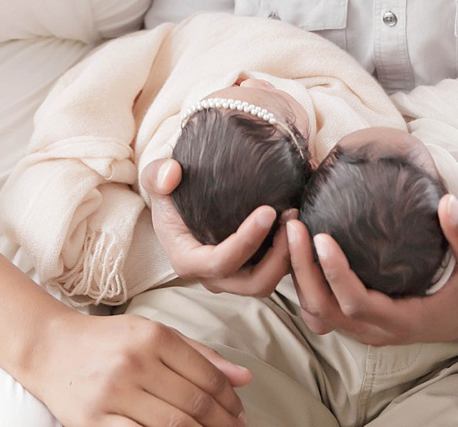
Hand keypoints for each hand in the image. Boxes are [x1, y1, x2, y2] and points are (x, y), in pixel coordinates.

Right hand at [23, 311, 250, 426]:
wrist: (50, 347)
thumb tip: (244, 378)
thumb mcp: (156, 334)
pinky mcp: (91, 420)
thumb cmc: (108, 340)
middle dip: (221, 422)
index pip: (206, 375)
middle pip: (192, 402)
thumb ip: (201, 355)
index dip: (229, 399)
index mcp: (155, 337)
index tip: (240, 413)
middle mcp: (135, 363)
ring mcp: (112, 393)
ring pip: (170, 424)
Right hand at [140, 157, 290, 295]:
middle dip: (279, 256)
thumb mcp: (156, 179)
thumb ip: (157, 175)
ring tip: (298, 218)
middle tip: (293, 217)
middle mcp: (213, 276)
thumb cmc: (171, 193)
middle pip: (253, 283)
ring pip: (269, 281)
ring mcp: (234, 276)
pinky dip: (292, 254)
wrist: (180, 202)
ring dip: (289, 256)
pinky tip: (301, 224)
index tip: (268, 211)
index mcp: (188, 260)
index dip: (246, 242)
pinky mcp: (252, 268)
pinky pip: (277, 271)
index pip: (221, 262)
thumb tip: (172, 173)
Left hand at [286, 194, 457, 344]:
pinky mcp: (358, 321)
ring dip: (298, 278)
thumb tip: (447, 202)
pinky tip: (300, 252)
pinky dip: (305, 285)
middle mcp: (376, 331)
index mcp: (402, 320)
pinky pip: (320, 310)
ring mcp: (364, 330)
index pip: (356, 303)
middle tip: (293, 226)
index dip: (335, 273)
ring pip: (316, 313)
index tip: (321, 237)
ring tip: (290, 233)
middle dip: (302, 271)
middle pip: (323, 310)